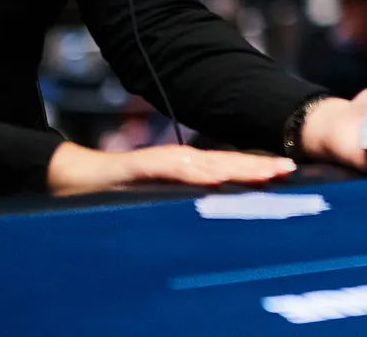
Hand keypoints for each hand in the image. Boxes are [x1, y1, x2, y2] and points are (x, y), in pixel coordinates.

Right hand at [46, 141, 294, 194]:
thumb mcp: (159, 197)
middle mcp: (180, 162)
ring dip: (238, 168)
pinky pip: (173, 171)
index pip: (229, 169)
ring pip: (207, 164)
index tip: (288, 173)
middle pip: (227, 164)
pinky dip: (196, 174)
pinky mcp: (142, 167)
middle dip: (259, 167)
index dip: (258, 170)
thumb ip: (185, 197)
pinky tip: (216, 177)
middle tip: (290, 169)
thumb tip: (217, 203)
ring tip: (266, 172)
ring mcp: (162, 162)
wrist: (76, 176)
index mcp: (187, 170)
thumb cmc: (119, 190)